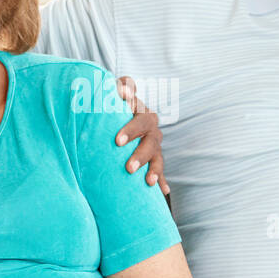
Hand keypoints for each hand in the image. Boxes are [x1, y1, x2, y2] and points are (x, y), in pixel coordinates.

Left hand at [113, 75, 169, 194]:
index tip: (117, 141)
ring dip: (154, 170)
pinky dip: (161, 181)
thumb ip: (122, 86)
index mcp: (143, 113)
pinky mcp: (153, 159)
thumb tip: (125, 92)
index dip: (131, 129)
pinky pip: (159, 171)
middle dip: (140, 155)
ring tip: (148, 182)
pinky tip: (163, 191)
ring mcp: (154, 145)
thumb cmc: (115, 102)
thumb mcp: (115, 90)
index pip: (140, 120)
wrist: (119, 113)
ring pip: (157, 158)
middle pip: (151, 143)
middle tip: (128, 167)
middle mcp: (152, 130)